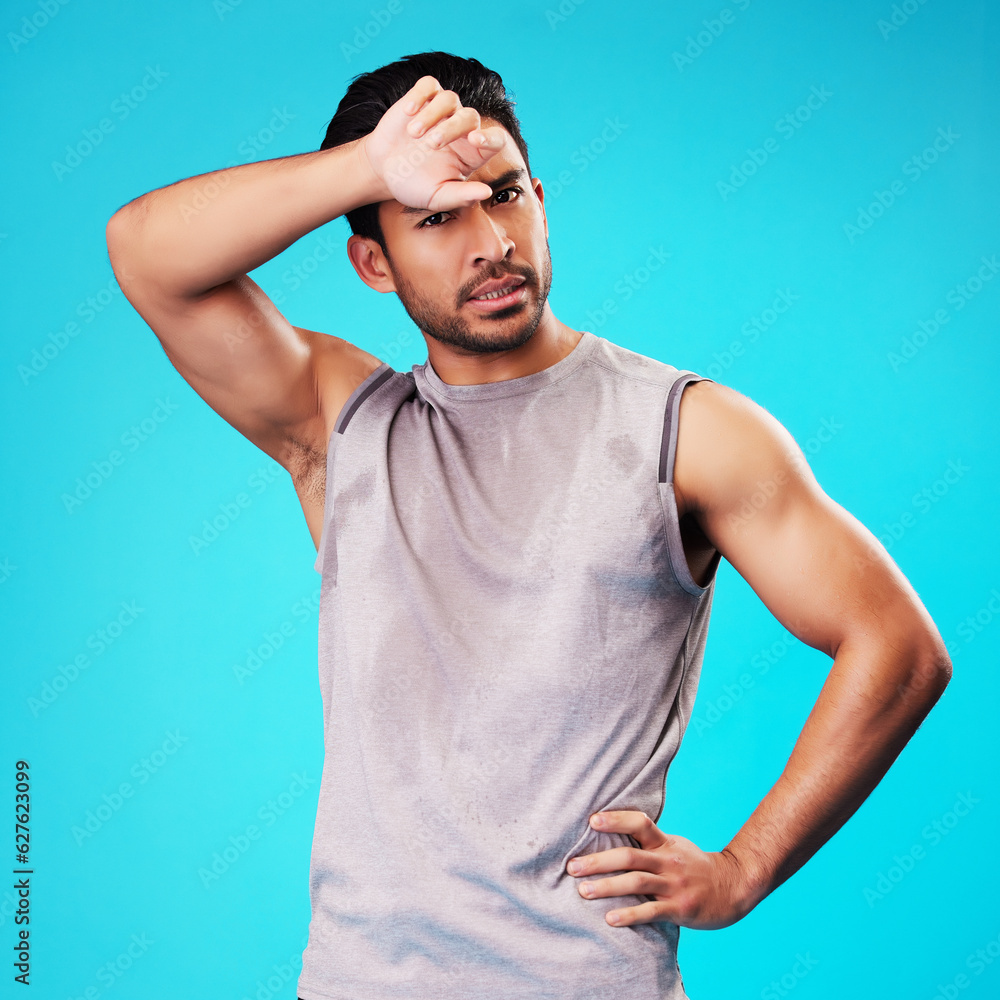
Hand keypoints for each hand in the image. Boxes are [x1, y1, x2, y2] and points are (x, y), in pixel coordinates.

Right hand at [359, 74, 506, 213]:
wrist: (384, 171)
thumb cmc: (415, 186)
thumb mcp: (438, 197)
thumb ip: (462, 196)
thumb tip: (487, 192)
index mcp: (472, 153)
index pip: (496, 139)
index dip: (491, 137)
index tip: (474, 140)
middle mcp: (461, 130)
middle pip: (470, 116)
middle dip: (451, 128)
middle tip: (431, 144)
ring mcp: (442, 112)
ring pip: (449, 98)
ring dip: (432, 114)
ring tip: (413, 134)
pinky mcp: (422, 99)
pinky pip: (429, 85)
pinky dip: (420, 94)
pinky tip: (408, 112)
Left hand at [565, 810, 759, 929]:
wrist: (733, 887)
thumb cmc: (695, 866)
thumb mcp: (675, 846)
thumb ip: (650, 842)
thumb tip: (615, 832)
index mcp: (665, 843)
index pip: (640, 823)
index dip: (616, 820)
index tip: (592, 820)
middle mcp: (668, 861)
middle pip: (629, 856)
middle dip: (598, 861)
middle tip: (572, 867)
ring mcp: (674, 885)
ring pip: (636, 883)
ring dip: (606, 887)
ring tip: (582, 891)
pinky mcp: (679, 908)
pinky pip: (650, 912)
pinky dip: (629, 915)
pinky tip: (609, 919)